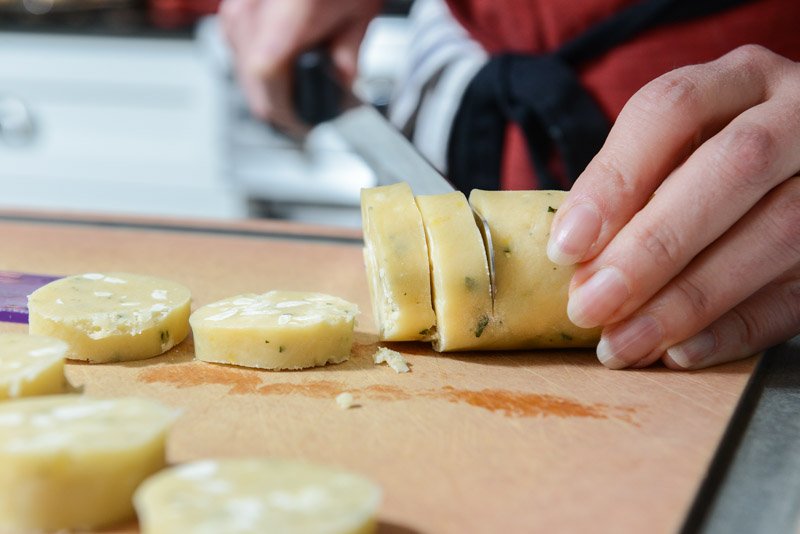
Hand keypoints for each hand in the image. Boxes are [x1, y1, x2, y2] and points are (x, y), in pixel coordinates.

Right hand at [219, 0, 380, 129]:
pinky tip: (285, 63)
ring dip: (268, 85)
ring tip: (300, 88)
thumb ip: (347, 61)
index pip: (267, 76)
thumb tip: (342, 94)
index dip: (285, 110)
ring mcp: (236, 8)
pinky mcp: (234, 6)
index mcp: (282, 14)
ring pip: (242, 68)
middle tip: (306, 117)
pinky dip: (260, 63)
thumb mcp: (358, 16)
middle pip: (251, 81)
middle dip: (280, 105)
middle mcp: (248, 12)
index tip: (304, 125)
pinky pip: (240, 48)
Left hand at [546, 45, 799, 369]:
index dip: (614, 180)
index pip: (672, 109)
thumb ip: (630, 188)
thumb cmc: (711, 165)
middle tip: (590, 306)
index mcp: (739, 81)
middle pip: (732, 167)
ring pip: (779, 230)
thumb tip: (574, 258)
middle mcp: (798, 113)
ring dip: (689, 300)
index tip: (567, 247)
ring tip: (625, 343)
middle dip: (652, 247)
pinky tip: (683, 352)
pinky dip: (737, 327)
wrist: (796, 171)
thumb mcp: (674, 152)